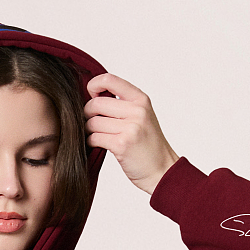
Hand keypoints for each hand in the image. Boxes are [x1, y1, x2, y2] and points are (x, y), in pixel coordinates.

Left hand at [84, 74, 178, 195]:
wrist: (162, 170)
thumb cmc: (148, 145)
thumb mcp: (142, 117)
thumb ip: (123, 104)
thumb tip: (92, 96)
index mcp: (140, 99)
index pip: (109, 80)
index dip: (93, 85)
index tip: (91, 95)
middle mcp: (137, 111)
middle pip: (95, 104)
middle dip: (87, 114)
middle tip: (92, 123)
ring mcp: (130, 127)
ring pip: (93, 122)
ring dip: (89, 130)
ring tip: (97, 135)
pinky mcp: (122, 144)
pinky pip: (94, 137)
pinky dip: (91, 142)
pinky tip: (98, 145)